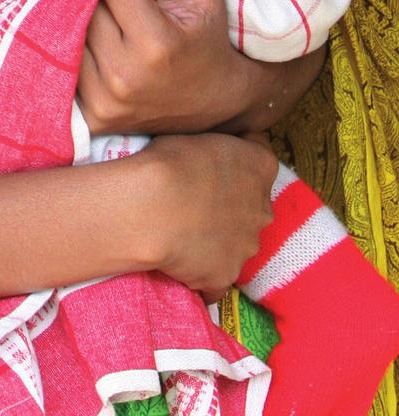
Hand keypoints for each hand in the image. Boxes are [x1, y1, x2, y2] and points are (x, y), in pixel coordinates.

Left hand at [78, 0, 246, 135]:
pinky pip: (65, 67)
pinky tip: (85, 37)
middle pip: (84, 9)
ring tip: (100, 10)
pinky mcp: (92, 119)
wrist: (216, 99)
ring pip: (68, 36)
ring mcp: (104, 102)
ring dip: (77, 18)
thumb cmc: (207, 34)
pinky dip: (71, 49)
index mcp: (154, 44)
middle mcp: (123, 77)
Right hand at [137, 132, 276, 298]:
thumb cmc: (170, 161)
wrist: (152, 208)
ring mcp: (246, 247)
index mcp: (260, 166)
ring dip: (218, 238)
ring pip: (237, 243)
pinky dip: (203, 274)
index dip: (236, 160)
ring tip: (183, 232)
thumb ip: (218, 148)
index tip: (212, 162)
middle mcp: (263, 209)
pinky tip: (180, 264)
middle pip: (252, 206)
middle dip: (231, 204)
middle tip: (196, 200)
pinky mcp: (223, 277)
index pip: (259, 158)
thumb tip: (212, 155)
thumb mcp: (199, 134)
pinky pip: (216, 280)